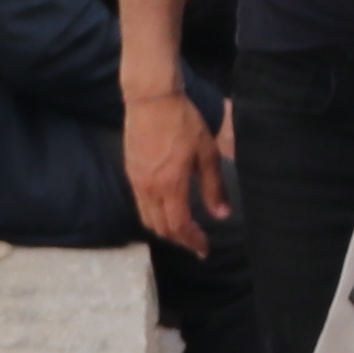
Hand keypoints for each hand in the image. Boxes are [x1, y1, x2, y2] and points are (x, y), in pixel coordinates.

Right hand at [125, 85, 226, 250]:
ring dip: (166, 230)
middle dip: (180, 240)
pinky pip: (141, 205)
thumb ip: (214, 187)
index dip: (192, 242)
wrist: (151, 102)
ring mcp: (136, 182)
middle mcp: (148, 189)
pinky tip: (169, 211)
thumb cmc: (185, 124)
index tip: (205, 250)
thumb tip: (222, 216)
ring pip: (147, 218)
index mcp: (170, 186)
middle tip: (197, 244)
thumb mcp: (208, 154)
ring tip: (185, 232)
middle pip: (160, 227)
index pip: (179, 226)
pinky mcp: (131, 173)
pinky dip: (155, 216)